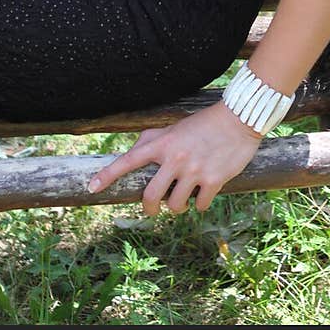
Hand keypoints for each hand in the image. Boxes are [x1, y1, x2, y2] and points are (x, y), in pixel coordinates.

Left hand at [87, 101, 262, 215]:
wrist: (238, 119)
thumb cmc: (203, 124)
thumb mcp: (174, 128)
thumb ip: (152, 139)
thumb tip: (133, 152)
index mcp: (162, 144)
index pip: (128, 160)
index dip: (107, 175)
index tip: (91, 188)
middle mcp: (174, 158)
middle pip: (150, 197)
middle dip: (150, 209)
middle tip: (155, 209)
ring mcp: (193, 171)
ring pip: (175, 206)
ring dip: (178, 207)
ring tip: (185, 197)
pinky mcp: (213, 180)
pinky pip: (199, 206)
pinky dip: (199, 204)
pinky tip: (204, 193)